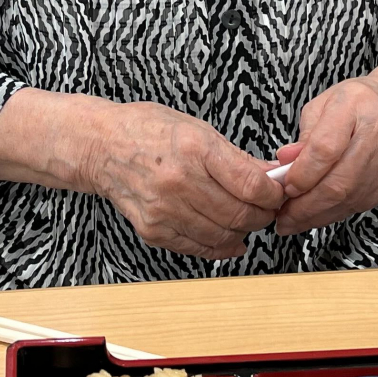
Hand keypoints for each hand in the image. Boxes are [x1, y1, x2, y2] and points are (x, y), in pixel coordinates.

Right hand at [79, 101, 286, 259]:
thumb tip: (271, 175)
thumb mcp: (196, 128)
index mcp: (194, 148)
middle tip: (267, 208)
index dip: (273, 194)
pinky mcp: (153, 230)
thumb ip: (235, 157)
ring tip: (246, 220)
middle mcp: (179, 181)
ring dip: (243, 232)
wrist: (100, 147)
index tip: (277, 193)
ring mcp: (164, 209)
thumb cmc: (147, 130)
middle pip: (240, 214)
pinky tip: (228, 238)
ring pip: (223, 236)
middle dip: (262, 215)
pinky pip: (198, 248)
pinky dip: (219, 246)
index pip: (251, 185)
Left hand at [274, 51, 377, 234]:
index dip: (303, 174)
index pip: (326, 149)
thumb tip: (286, 162)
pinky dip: (334, 213)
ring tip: (293, 220)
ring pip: (349, 201)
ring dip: (317, 215)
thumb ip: (304, 134)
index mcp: (355, 105)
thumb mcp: (324, 104)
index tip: (285, 186)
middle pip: (339, 182)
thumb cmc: (359, 103)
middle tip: (283, 217)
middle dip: (305, 206)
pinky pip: (360, 205)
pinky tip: (317, 214)